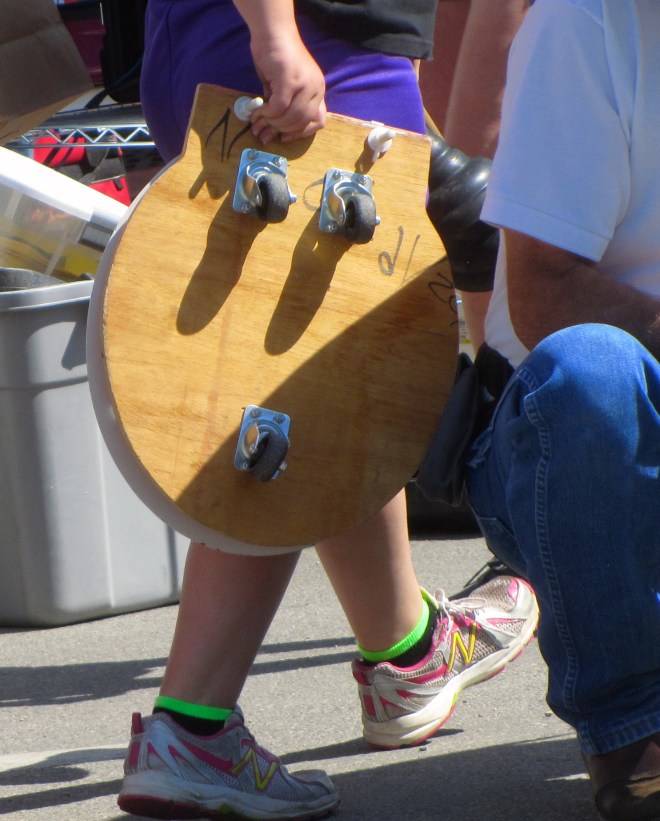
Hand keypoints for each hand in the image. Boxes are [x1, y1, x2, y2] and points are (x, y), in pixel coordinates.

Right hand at [232, 1, 325, 143]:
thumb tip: (271, 128)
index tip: (284, 138)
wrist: (272, 32)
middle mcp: (315, 87)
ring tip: (258, 122)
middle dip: (281, 130)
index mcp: (317, 90)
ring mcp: (304, 84)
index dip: (300, 133)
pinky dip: (267, 113)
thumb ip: (284, 105)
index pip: (318, 121)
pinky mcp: (290, 80)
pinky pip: (279, 107)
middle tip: (264, 133)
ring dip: (272, 123)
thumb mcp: (285, 86)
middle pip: (302, 121)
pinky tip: (257, 112)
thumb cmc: (276, 57)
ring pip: (290, 116)